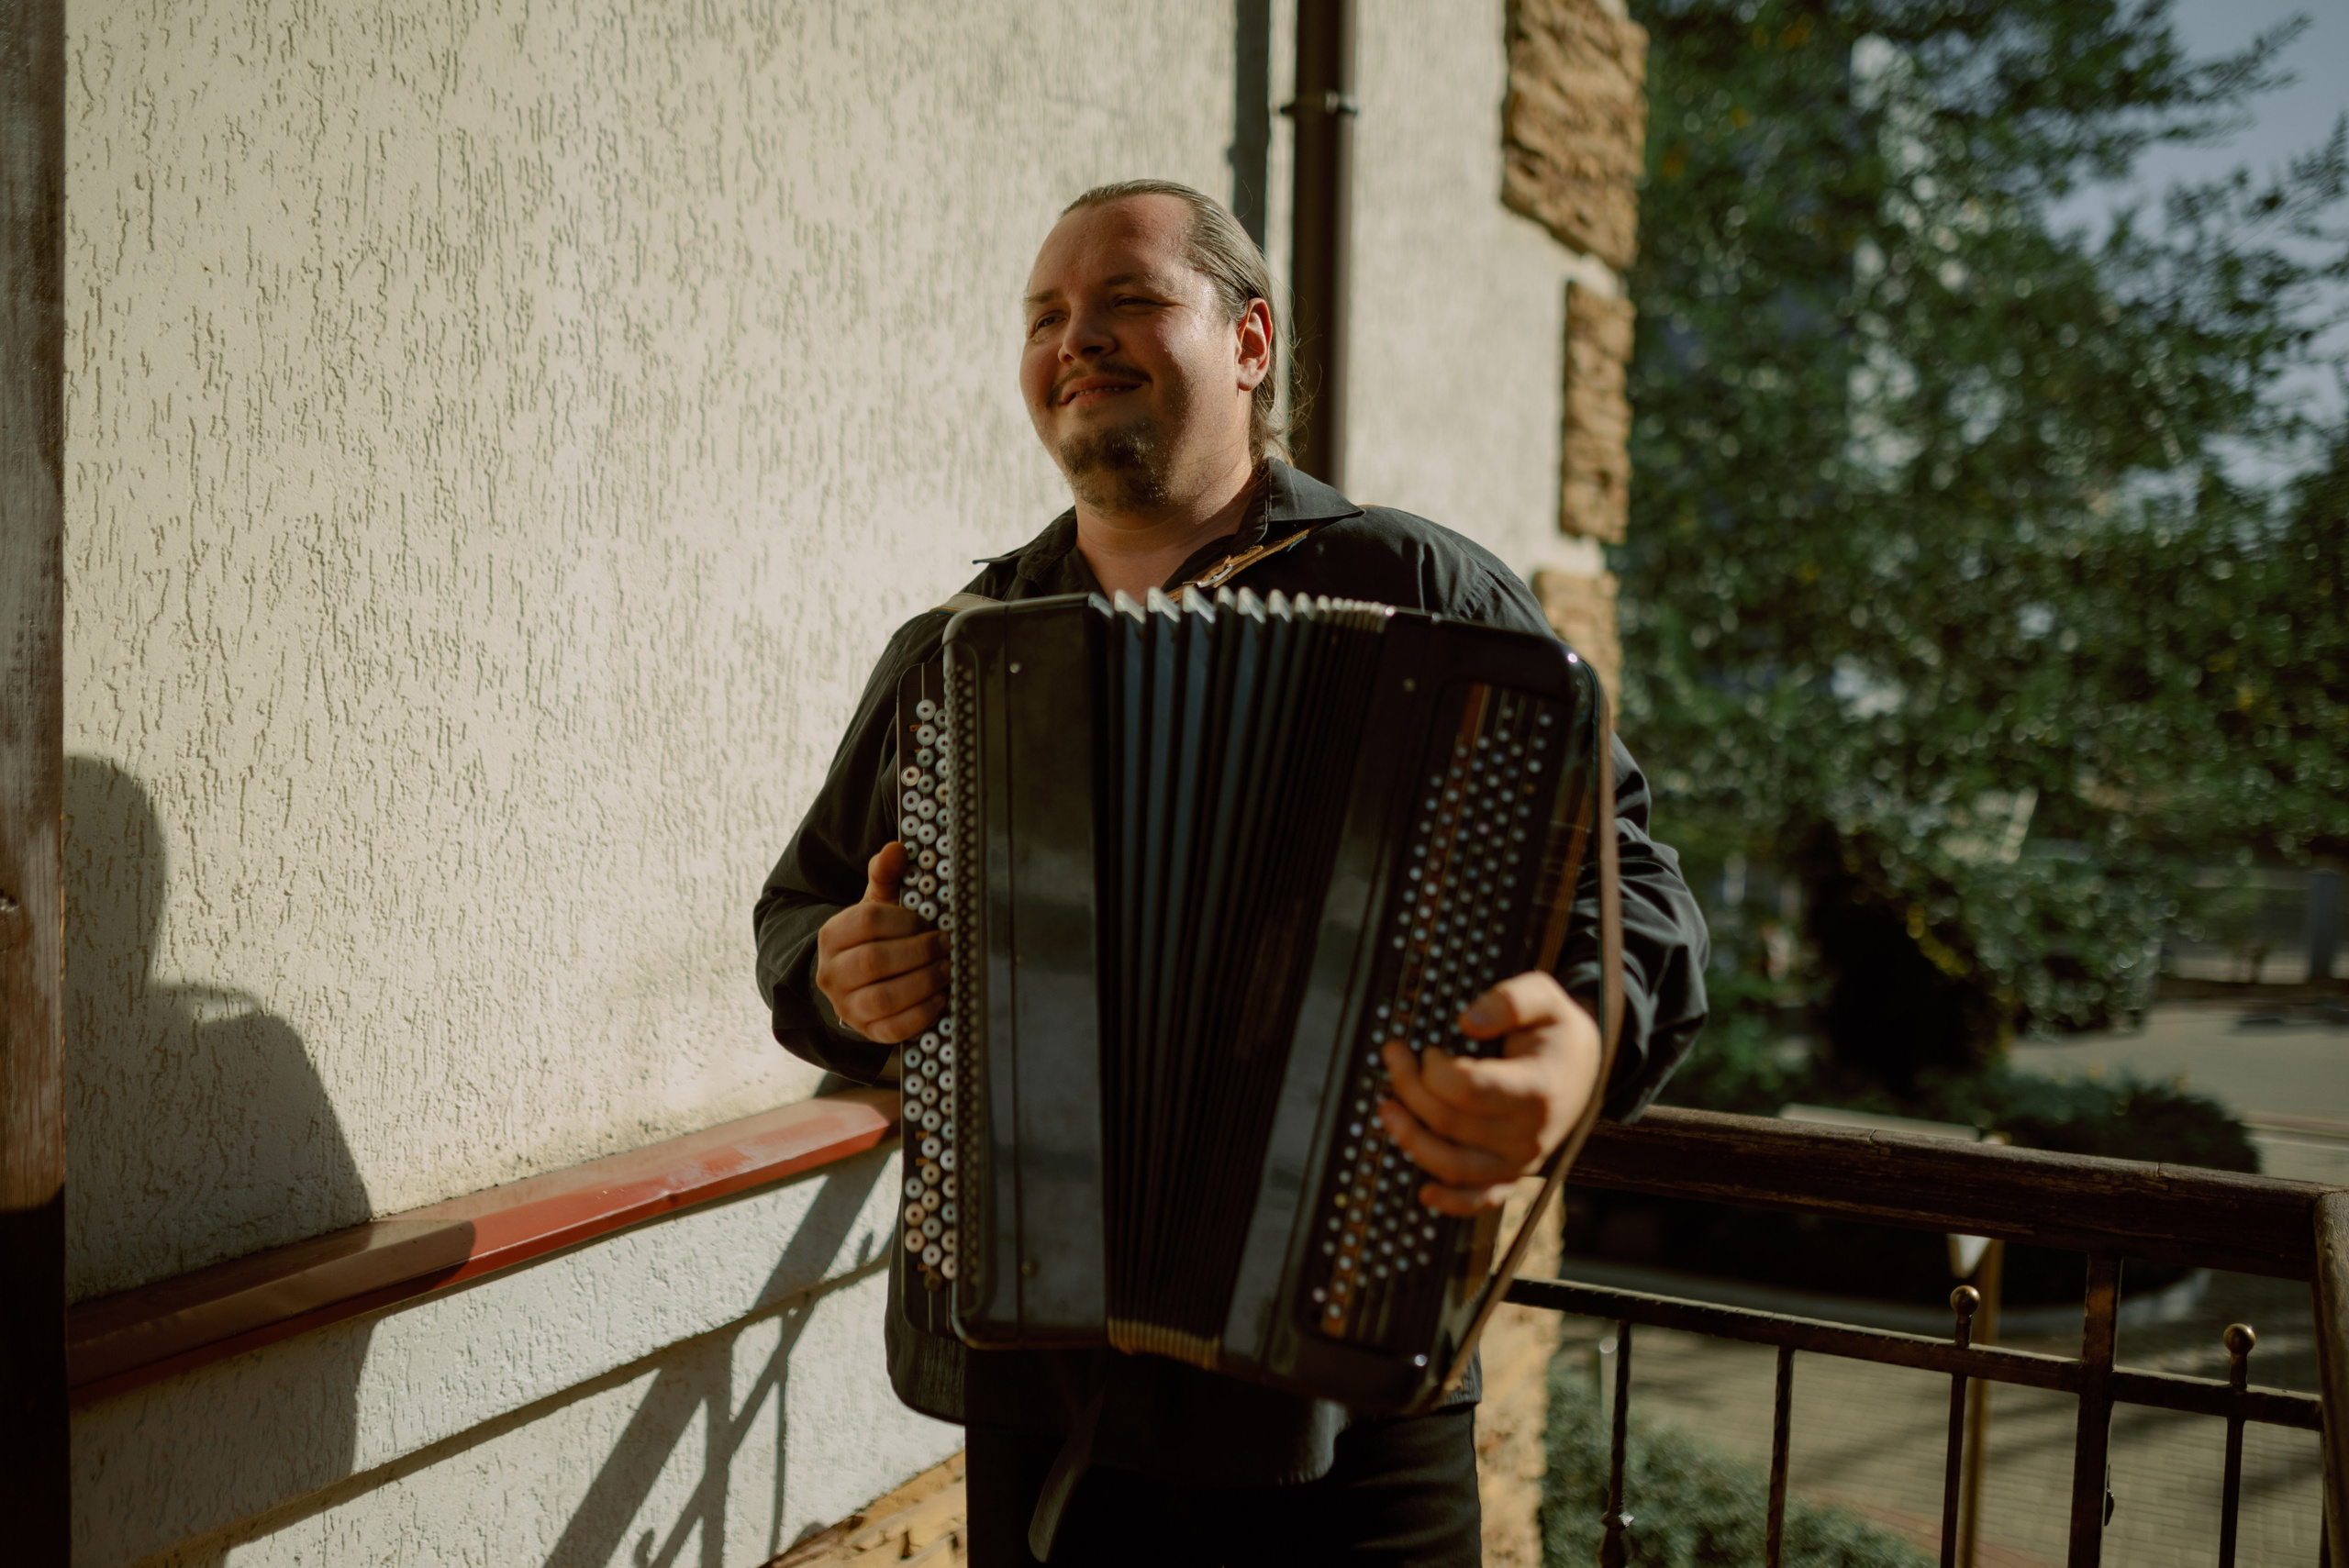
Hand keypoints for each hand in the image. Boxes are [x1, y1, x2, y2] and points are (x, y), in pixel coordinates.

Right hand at [813, 842, 949, 1043]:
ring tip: (948, 969)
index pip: (867, 922)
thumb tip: (897, 847)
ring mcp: (846, 1006)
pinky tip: (941, 997)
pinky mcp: (867, 1032)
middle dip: (919, 952)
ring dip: (924, 982)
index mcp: (832, 935)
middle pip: (874, 961)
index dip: (905, 921)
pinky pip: (894, 1028)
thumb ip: (885, 875)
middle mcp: (831, 973)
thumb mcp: (876, 905)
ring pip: (884, 997)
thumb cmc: (875, 938)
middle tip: (947, 945)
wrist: (857, 983)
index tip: (928, 921)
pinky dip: (922, 1013)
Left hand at [1376, 972, 1602, 1216]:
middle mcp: (1529, 1134)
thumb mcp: (1544, 997)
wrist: (1584, 1068)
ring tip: (1386, 1109)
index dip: (1434, 1068)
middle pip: (1449, 1122)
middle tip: (1395, 1057)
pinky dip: (1451, 1203)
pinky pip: (1480, 1200)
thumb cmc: (1556, 1031)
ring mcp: (1519, 1160)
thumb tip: (1468, 1021)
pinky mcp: (1512, 1175)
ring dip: (1410, 1139)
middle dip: (1409, 1086)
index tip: (1428, 1047)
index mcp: (1537, 1089)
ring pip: (1453, 1165)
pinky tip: (1424, 1195)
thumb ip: (1510, 1000)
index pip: (1467, 1090)